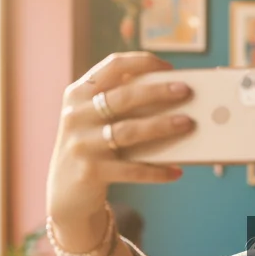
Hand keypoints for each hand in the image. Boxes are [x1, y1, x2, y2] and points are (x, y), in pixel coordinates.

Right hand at [46, 52, 193, 233]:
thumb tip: (171, 94)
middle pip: (123, 97)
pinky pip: (131, 169)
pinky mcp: (90, 172)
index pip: (112, 66)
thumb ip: (120, 105)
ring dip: (162, 126)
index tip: (169, 67)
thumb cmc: (93, 148)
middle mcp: (76, 115)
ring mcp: (81, 144)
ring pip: (129, 131)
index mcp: (78, 94)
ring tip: (188, 123)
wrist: (66, 193)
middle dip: (158, 91)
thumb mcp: (96, 120)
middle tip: (187, 91)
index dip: (142, 62)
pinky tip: (177, 172)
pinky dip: (157, 171)